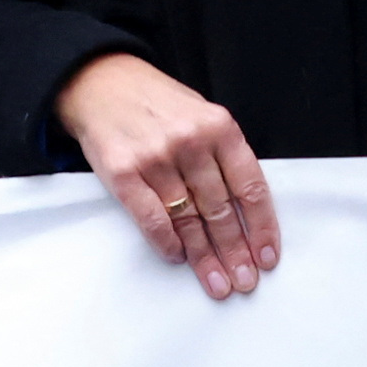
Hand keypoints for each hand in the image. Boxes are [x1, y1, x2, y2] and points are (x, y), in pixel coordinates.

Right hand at [55, 51, 278, 301]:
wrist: (100, 83)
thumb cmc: (157, 104)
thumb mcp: (200, 115)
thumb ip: (222, 155)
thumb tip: (245, 215)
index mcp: (218, 126)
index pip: (250, 187)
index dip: (261, 227)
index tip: (266, 257)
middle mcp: (189, 142)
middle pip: (221, 209)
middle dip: (235, 252)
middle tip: (244, 281)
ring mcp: (155, 157)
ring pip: (189, 220)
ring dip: (205, 257)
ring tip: (217, 283)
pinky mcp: (123, 172)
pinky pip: (152, 219)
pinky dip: (168, 243)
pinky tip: (178, 257)